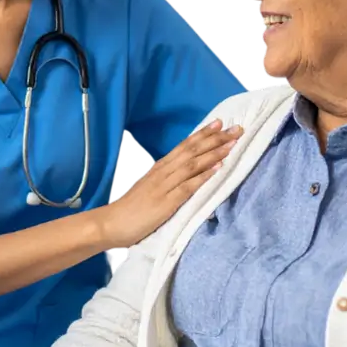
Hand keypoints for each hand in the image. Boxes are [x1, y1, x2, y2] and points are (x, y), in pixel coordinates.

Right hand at [95, 119, 243, 249]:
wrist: (111, 223)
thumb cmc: (132, 208)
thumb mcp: (152, 188)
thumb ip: (168, 179)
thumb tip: (187, 172)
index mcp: (161, 167)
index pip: (185, 146)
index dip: (203, 134)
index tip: (220, 123)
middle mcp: (164, 171)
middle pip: (192, 150)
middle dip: (215, 139)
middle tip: (236, 128)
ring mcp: (165, 186)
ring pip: (193, 164)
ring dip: (214, 153)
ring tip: (232, 143)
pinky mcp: (166, 202)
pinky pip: (188, 186)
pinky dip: (204, 176)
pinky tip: (218, 168)